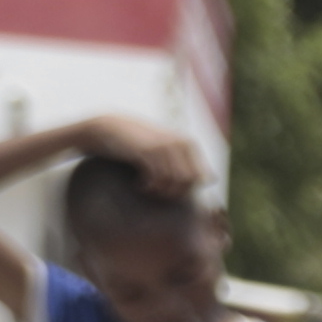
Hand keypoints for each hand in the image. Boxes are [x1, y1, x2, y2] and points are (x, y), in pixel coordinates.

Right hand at [75, 112, 211, 207]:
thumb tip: (213, 179)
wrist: (107, 127)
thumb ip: (188, 162)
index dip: (186, 190)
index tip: (167, 189)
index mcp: (188, 143)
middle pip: (189, 183)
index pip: (200, 179)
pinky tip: (139, 185)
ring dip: (160, 192)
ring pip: (175, 183)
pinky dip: (149, 187)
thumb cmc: (138, 143)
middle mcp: (180, 143)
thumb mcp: (165, 148)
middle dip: (175, 193)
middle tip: (157, 192)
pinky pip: (157, 179)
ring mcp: (165, 147)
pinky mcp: (147, 152)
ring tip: (147, 188)